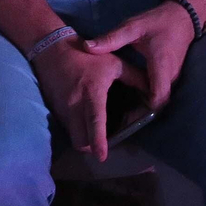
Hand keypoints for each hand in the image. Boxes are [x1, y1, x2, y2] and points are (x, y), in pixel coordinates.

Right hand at [33, 37, 148, 162]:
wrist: (53, 50)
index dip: (98, 140)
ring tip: (94, 132)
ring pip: (73, 135)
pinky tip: (84, 120)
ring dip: (84, 139)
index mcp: (92, 92)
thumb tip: (153, 93)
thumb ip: (134, 78)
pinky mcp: (55, 110)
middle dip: (91, 147)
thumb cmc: (87, 57)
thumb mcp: (113, 63)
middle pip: (80, 139)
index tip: (101, 156)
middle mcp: (75, 104)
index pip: (95, 120)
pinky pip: (68, 127)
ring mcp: (62, 109)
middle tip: (102, 145)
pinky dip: (77, 129)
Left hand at [83, 1, 195, 111]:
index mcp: (161, 67)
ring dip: (143, 108)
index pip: (157, 99)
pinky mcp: (170, 76)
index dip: (143, 111)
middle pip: (157, 105)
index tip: (124, 119)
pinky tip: (130, 101)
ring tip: (120, 116)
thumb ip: (112, 38)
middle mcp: (170, 77)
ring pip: (159, 100)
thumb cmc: (158, 21)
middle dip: (140, 115)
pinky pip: (159, 93)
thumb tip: (88, 47)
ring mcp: (172, 78)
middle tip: (117, 123)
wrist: (183, 16)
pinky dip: (146, 100)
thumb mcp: (133, 27)